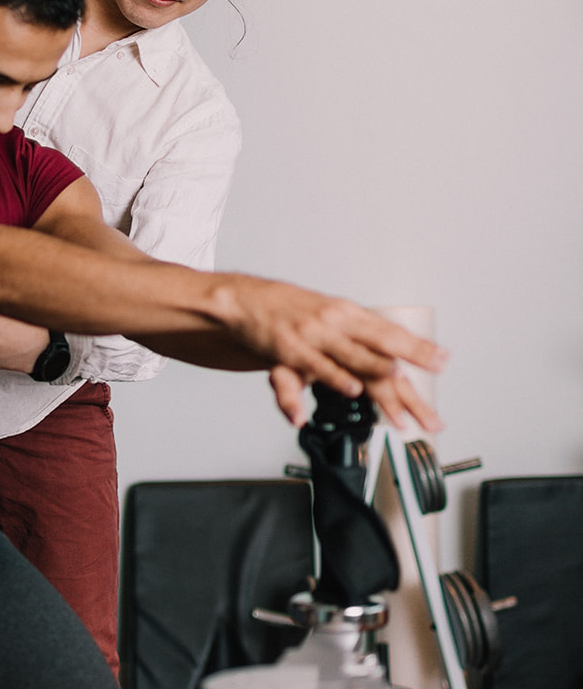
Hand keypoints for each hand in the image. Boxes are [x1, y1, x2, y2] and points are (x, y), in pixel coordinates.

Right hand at [222, 277, 447, 431]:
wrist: (245, 300)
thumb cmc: (286, 311)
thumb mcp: (324, 318)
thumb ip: (350, 338)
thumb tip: (379, 356)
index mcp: (347, 314)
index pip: (389, 332)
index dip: (418, 346)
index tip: (443, 358)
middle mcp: (336, 321)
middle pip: (381, 340)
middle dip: (412, 354)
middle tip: (438, 365)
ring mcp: (314, 334)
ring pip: (352, 353)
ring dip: (376, 367)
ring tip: (398, 378)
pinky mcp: (291, 350)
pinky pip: (318, 366)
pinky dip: (336, 378)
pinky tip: (352, 388)